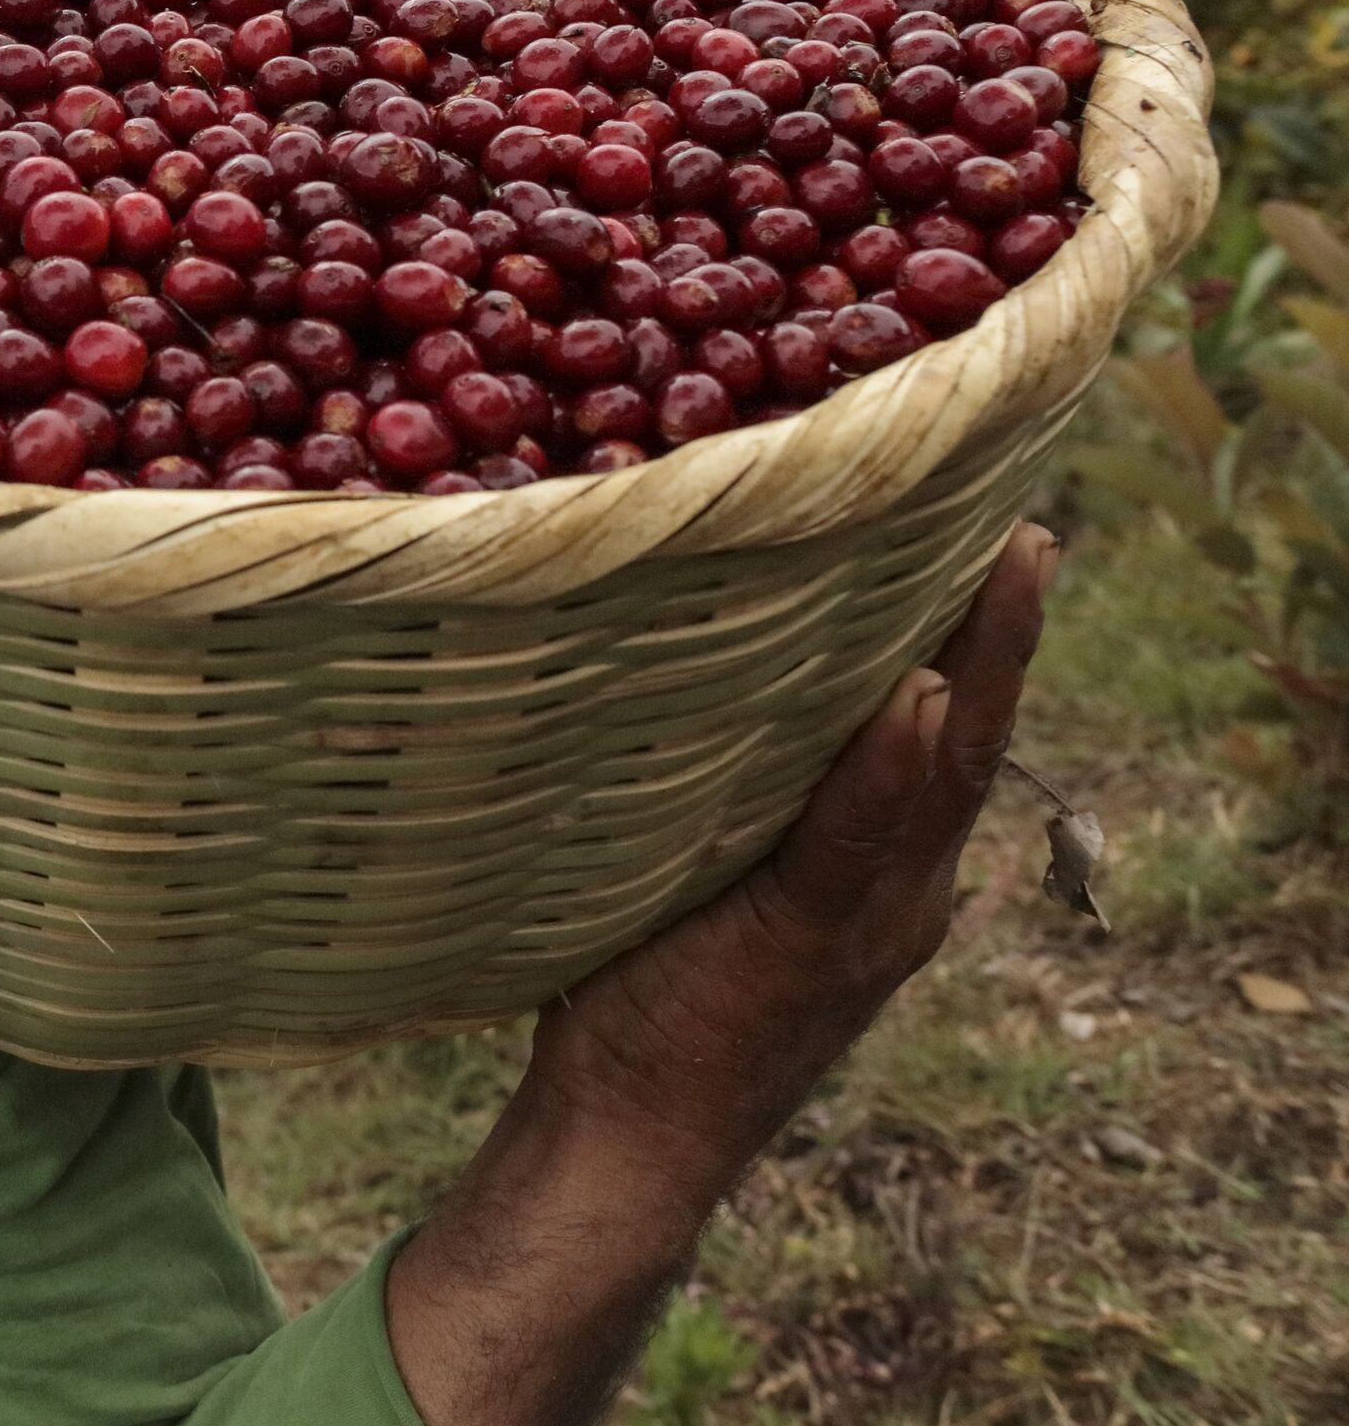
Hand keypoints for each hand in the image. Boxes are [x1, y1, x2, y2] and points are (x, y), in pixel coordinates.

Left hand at [531, 516, 1054, 1183]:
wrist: (628, 1133)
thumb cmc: (637, 994)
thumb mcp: (694, 868)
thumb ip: (714, 793)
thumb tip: (660, 674)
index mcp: (881, 867)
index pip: (943, 736)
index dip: (972, 645)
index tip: (991, 542)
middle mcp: (903, 886)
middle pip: (973, 736)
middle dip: (1004, 630)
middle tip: (1027, 522)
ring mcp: (870, 916)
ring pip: (946, 772)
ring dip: (980, 663)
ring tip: (1008, 562)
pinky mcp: (811, 940)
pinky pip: (859, 838)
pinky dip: (891, 765)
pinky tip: (917, 694)